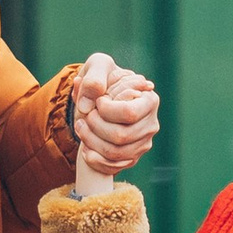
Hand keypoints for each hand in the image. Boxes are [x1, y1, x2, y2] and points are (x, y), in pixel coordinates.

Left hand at [73, 52, 158, 176]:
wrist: (97, 97)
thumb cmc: (101, 78)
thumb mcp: (97, 66)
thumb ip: (95, 77)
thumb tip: (92, 102)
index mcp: (150, 99)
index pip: (128, 113)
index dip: (106, 110)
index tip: (97, 102)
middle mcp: (151, 124)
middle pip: (121, 136)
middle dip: (95, 126)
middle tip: (84, 116)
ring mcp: (143, 143)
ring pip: (115, 153)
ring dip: (91, 142)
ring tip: (81, 127)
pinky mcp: (132, 157)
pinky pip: (114, 167)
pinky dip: (95, 159)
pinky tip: (86, 148)